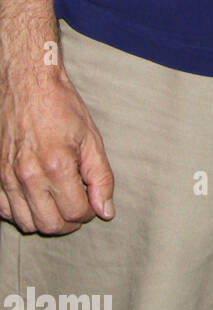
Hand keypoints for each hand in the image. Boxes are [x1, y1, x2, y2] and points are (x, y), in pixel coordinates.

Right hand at [0, 63, 114, 233]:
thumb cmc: (61, 106)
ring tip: (58, 201)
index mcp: (56, 166)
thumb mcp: (91, 137)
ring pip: (26, 223)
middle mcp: (28, 176)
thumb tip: (106, 211)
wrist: (27, 83)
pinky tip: (35, 196)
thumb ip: (101, 177)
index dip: (89, 212)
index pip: (75, 213)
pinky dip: (21, 211)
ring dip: (46, 219)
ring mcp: (6, 178)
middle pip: (50, 225)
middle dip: (70, 222)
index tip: (92, 201)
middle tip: (78, 206)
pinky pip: (4, 211)